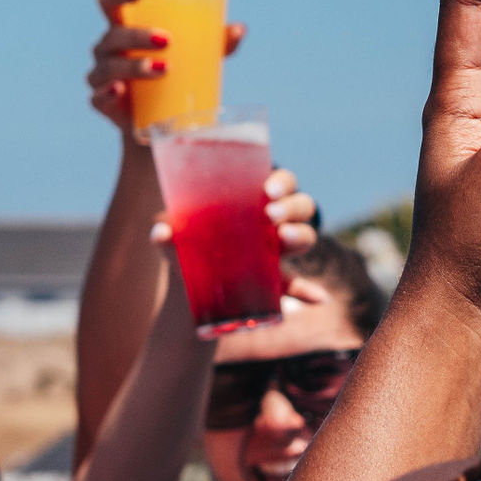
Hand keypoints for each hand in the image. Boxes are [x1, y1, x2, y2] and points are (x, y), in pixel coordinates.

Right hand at [89, 0, 245, 131]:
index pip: (108, 2)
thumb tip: (239, 29)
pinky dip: (108, 93)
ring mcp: (102, 75)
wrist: (159, 121)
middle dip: (137, 36)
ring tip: (163, 69)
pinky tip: (121, 91)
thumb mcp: (196, 57)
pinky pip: (98, 97)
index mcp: (123, 27)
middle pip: (113, 34)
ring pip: (109, 66)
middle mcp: (107, 48)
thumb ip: (215, 42)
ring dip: (133, 66)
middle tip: (168, 40)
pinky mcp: (102, 103)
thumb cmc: (174, 75)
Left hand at [145, 165, 329, 303]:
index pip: (281, 183)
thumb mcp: (174, 240)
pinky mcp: (276, 284)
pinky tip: (319, 298)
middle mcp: (273, 224)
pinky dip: (309, 292)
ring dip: (301, 237)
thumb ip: (167, 234)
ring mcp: (277, 253)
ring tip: (283, 241)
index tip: (267, 189)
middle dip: (291, 207)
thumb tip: (161, 231)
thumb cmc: (184, 249)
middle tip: (270, 216)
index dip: (282, 182)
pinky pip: (298, 287)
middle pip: (300, 206)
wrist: (187, 290)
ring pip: (305, 238)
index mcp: (253, 203)